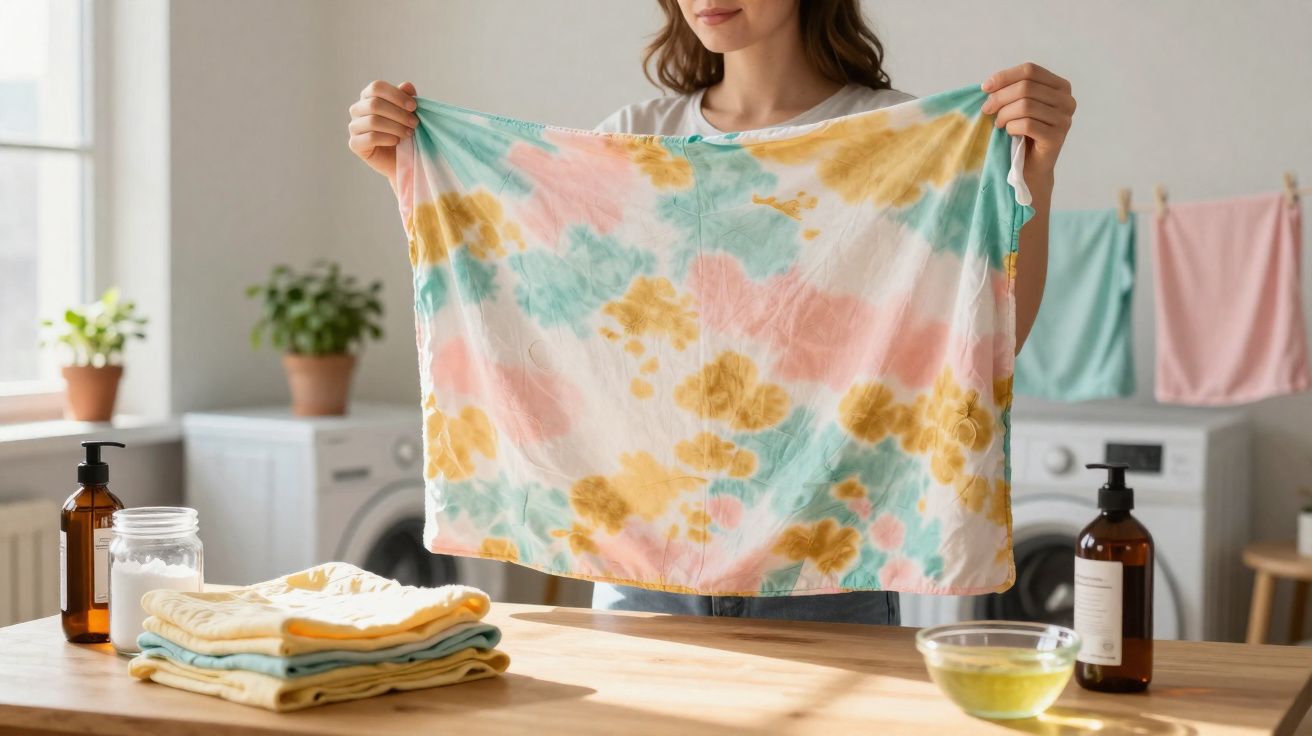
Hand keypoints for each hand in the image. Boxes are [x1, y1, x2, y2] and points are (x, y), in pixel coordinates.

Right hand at [347, 80, 418, 181]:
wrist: (404, 159)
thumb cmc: (405, 132)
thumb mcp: (409, 113)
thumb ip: (407, 99)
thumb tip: (407, 85)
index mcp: (369, 96)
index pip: (376, 87)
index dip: (396, 95)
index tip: (414, 106)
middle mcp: (358, 109)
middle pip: (374, 104)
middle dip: (399, 113)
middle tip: (415, 123)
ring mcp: (354, 127)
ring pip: (373, 121)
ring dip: (395, 127)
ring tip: (409, 133)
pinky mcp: (355, 144)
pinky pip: (370, 137)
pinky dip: (387, 138)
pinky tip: (397, 141)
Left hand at [980, 63, 1074, 184]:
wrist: (1031, 165)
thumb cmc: (1022, 132)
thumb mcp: (1018, 104)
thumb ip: (1011, 90)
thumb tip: (988, 86)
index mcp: (1059, 86)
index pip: (1030, 70)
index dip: (1005, 76)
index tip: (985, 88)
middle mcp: (1067, 100)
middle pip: (1026, 87)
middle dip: (1000, 97)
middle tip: (987, 110)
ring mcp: (1064, 119)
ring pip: (1026, 105)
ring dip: (1004, 114)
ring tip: (999, 124)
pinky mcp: (1057, 137)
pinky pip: (1027, 125)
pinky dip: (1012, 127)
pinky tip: (1009, 132)